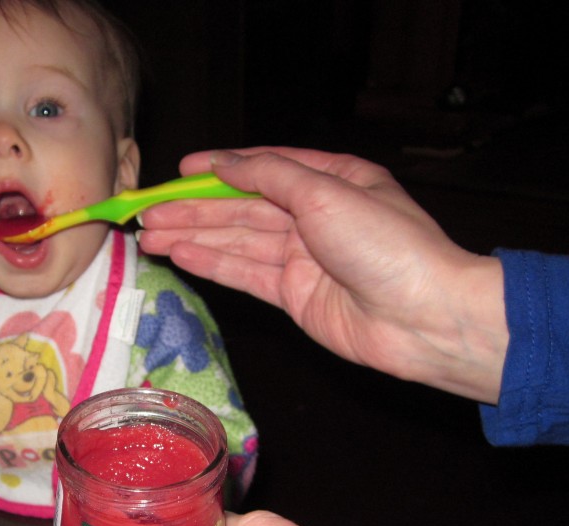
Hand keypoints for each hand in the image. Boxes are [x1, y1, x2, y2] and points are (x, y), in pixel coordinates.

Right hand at [137, 148, 507, 402]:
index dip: (218, 168)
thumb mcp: (327, 193)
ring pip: (237, 241)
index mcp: (331, 179)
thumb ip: (270, 177)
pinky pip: (245, 274)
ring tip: (150, 236)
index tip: (177, 170)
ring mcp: (302, 258)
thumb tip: (223, 164)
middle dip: (193, 209)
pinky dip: (213, 264)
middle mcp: (314, 215)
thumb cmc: (385, 244)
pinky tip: (181, 256)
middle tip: (145, 213)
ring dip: (194, 237)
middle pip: (242, 208)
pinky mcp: (294, 295)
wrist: (422, 318)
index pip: (264, 167)